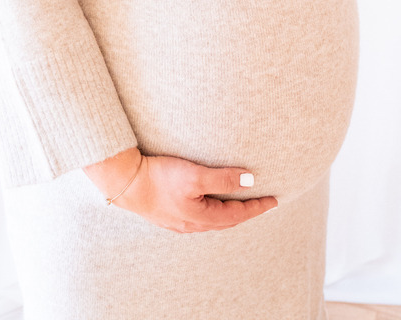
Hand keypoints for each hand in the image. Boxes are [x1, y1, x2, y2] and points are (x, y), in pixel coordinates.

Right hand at [83, 147, 277, 232]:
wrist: (126, 184)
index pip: (238, 214)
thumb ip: (223, 178)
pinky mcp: (169, 214)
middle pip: (226, 220)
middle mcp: (192, 225)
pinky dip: (212, 210)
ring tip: (240, 202)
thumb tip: (250, 180)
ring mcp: (179, 222)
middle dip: (246, 212)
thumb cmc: (160, 178)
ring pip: (212, 220)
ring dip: (229, 212)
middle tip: (262, 202)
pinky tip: (209, 203)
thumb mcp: (195, 175)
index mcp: (202, 218)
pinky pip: (199, 216)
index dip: (257, 207)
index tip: (274, 200)